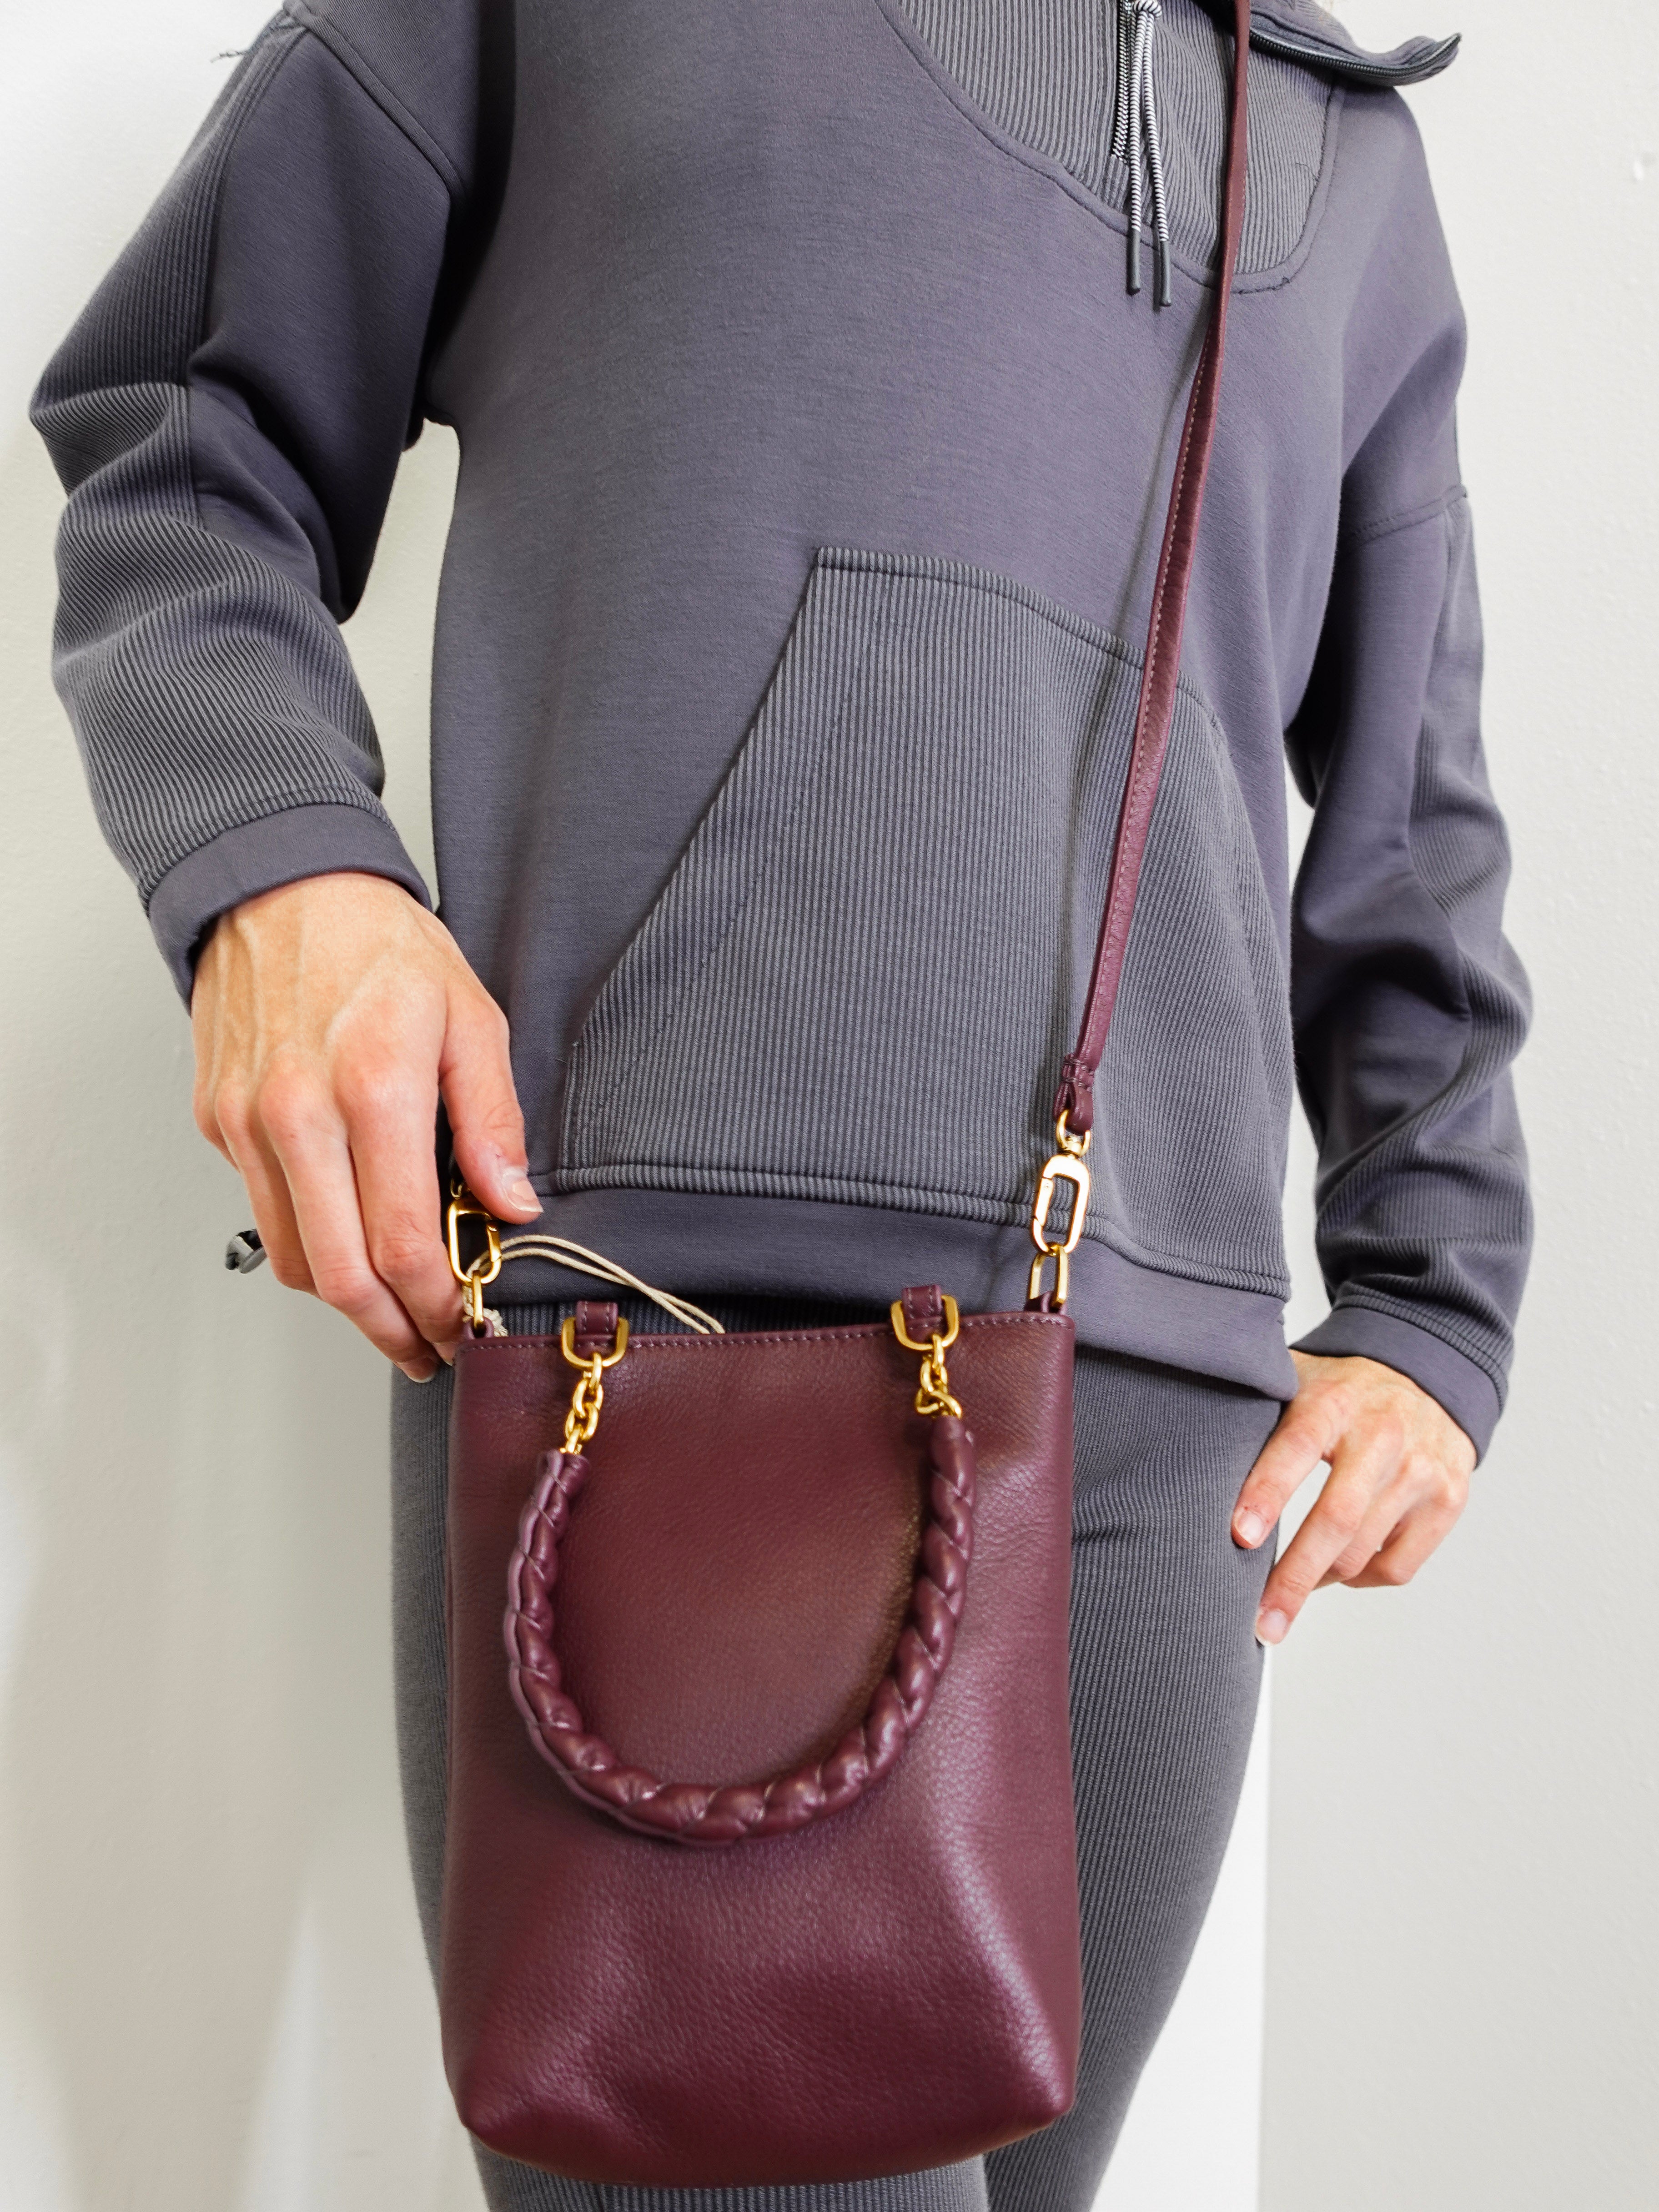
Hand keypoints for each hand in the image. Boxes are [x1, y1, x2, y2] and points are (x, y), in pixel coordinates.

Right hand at [191, 871, 541, 1380]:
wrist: (280, 885)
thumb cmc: (380, 945)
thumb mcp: (470, 1016)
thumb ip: (493, 1119)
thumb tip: (512, 1206)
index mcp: (372, 1089)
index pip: (402, 1243)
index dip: (438, 1305)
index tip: (465, 1325)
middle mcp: (298, 1115)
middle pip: (340, 1275)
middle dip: (391, 1331)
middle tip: (427, 1349)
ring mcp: (248, 1122)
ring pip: (295, 1256)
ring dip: (348, 1300)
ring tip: (395, 1309)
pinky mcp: (219, 1121)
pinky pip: (266, 1209)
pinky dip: (310, 1240)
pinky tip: (349, 1232)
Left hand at [1232, 1352, 1475, 1644]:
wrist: (1428, 1372)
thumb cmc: (1342, 1390)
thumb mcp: (1295, 1384)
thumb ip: (1254, 1418)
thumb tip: (1185, 1465)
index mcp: (1332, 1404)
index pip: (1295, 1449)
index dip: (1266, 1493)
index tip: (1239, 1536)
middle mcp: (1381, 1436)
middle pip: (1335, 1519)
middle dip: (1293, 1578)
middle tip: (1261, 1622)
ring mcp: (1420, 1471)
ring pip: (1363, 1552)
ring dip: (1318, 1583)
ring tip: (1286, 1592)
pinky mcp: (1447, 1501)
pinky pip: (1397, 1566)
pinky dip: (1360, 1578)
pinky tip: (1339, 1568)